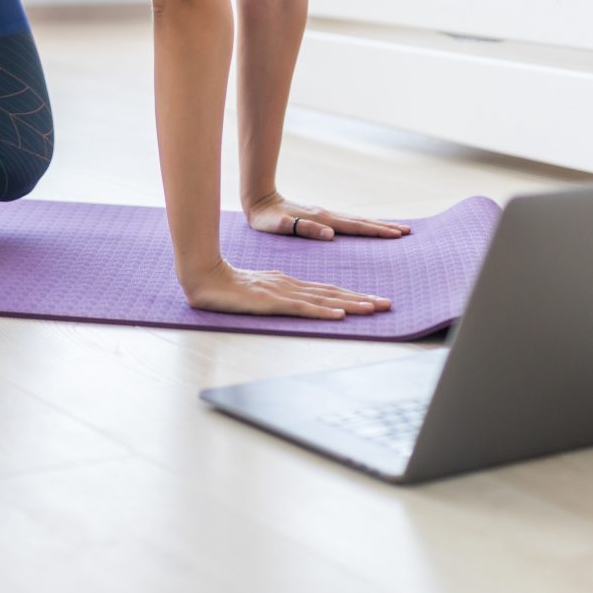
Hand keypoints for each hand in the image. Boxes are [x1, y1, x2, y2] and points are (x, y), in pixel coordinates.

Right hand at [182, 258, 391, 319]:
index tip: (376, 302)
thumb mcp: (261, 290)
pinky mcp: (271, 302)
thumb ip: (281, 295)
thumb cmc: (228, 286)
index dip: (354, 296)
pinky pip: (301, 308)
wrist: (204, 277)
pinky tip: (338, 314)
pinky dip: (322, 311)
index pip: (328, 291)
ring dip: (351, 304)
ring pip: (323, 299)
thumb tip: (301, 301)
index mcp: (290, 284)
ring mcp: (282, 293)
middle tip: (388, 305)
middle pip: (333, 293)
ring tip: (374, 309)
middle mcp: (291, 286)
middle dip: (362, 299)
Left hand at [242, 191, 412, 241]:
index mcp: (322, 219)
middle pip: (361, 222)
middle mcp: (327, 215)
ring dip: (377, 224)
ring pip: (357, 220)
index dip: (376, 231)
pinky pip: (348, 222)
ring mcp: (325, 215)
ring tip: (396, 229)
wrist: (259, 201)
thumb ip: (304, 229)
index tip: (397, 234)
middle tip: (408, 231)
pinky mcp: (321, 217)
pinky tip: (367, 227)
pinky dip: (363, 224)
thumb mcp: (281, 226)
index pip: (355, 227)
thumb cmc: (267, 219)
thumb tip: (331, 234)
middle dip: (384, 227)